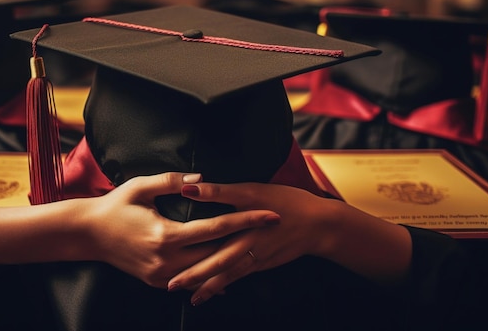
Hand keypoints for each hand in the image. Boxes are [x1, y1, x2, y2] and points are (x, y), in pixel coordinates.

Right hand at [81, 173, 280, 288]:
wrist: (87, 234)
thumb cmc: (114, 206)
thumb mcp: (140, 187)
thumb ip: (172, 181)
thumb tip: (202, 178)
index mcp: (165, 235)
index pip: (216, 228)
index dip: (245, 219)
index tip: (269, 213)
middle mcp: (167, 260)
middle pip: (220, 255)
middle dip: (249, 242)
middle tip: (275, 231)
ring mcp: (163, 275)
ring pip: (209, 272)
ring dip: (234, 260)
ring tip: (261, 249)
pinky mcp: (158, 281)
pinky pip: (192, 281)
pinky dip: (212, 275)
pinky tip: (230, 271)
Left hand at [169, 181, 411, 304]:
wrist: (320, 224)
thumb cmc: (286, 201)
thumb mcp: (252, 190)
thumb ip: (219, 191)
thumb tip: (188, 188)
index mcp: (240, 225)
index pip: (207, 238)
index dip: (186, 246)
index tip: (166, 257)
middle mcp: (246, 246)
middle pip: (215, 265)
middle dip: (193, 277)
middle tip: (171, 286)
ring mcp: (255, 258)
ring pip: (227, 275)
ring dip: (207, 287)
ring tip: (191, 298)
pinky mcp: (263, 263)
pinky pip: (240, 276)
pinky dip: (226, 285)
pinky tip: (216, 291)